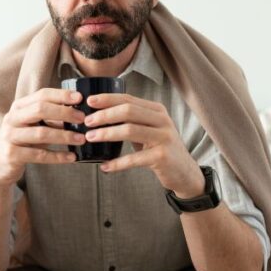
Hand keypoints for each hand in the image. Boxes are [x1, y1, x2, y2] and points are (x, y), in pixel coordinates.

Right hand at [0, 88, 85, 186]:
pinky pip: (39, 155)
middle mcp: (12, 119)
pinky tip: (72, 157)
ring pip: (41, 133)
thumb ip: (50, 118)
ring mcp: (9, 136)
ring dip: (64, 136)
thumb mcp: (33, 126)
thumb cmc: (22, 142)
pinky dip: (58, 156)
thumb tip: (78, 113)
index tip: (80, 98)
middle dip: (64, 113)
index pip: (41, 95)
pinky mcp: (11, 155)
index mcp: (19, 107)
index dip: (61, 95)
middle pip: (40, 110)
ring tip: (81, 139)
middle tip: (83, 119)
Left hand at [82, 93, 204, 197]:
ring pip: (130, 130)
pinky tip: (105, 166)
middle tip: (87, 122)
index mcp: (157, 110)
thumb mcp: (149, 130)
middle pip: (128, 111)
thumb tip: (98, 116)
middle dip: (104, 115)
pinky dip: (117, 163)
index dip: (107, 99)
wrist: (184, 172)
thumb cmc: (160, 149)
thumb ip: (132, 121)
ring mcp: (164, 138)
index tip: (89, 102)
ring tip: (90, 138)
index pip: (129, 99)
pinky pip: (134, 158)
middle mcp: (162, 120)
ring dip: (107, 134)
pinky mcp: (162, 156)